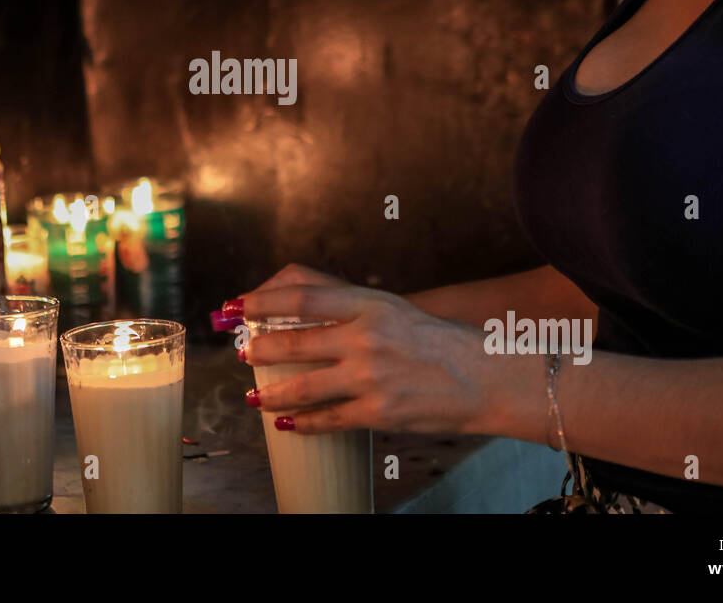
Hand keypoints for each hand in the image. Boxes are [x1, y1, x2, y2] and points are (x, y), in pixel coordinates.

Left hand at [225, 264, 491, 435]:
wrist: (485, 377)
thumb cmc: (436, 340)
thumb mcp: (392, 308)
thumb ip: (348, 308)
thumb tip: (296, 310)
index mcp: (369, 304)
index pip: (301, 298)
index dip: (262, 302)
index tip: (237, 306)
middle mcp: (366, 338)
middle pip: (293, 343)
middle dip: (258, 349)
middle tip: (242, 352)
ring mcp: (371, 378)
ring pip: (303, 388)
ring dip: (271, 394)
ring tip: (253, 396)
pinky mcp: (379, 412)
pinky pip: (328, 419)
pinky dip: (302, 423)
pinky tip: (288, 423)